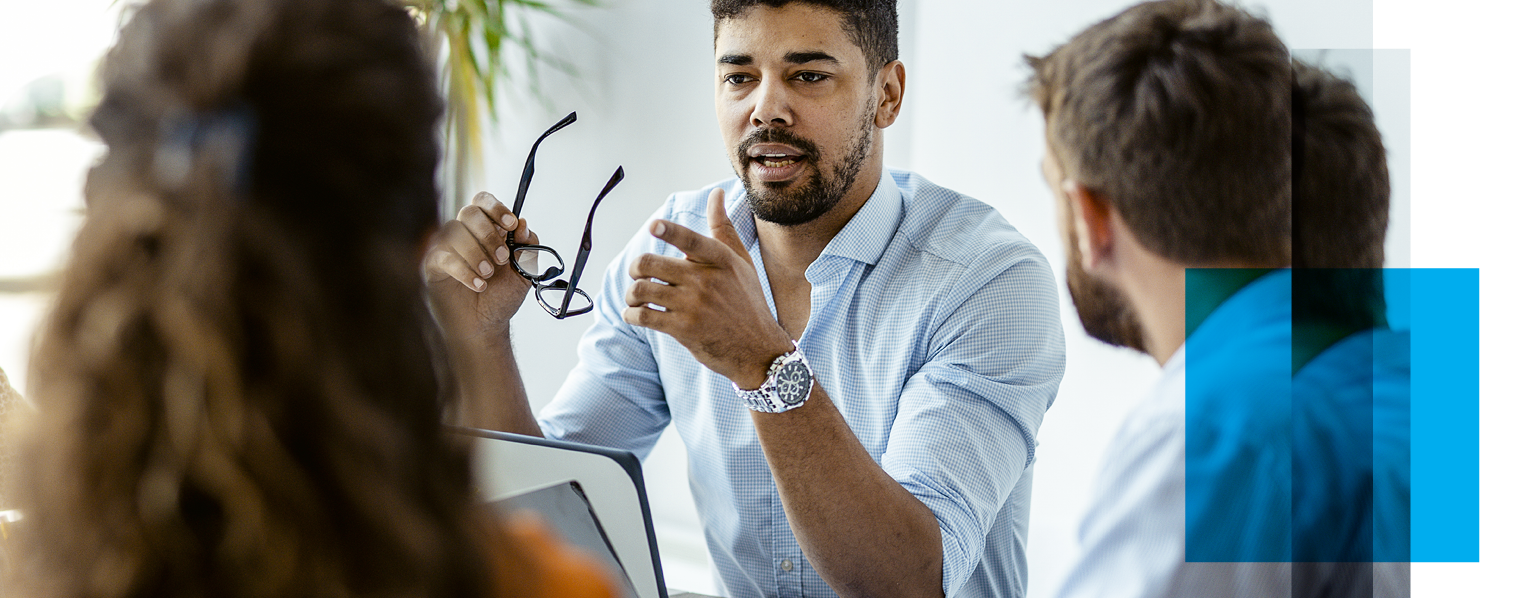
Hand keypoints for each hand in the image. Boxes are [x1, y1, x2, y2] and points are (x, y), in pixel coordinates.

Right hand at [424, 191, 538, 339]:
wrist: (485, 325)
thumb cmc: (500, 297)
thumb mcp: (524, 273)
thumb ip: (528, 249)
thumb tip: (523, 226)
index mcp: (486, 229)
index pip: (484, 202)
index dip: (497, 208)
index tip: (510, 224)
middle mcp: (465, 234)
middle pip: (469, 212)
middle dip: (488, 234)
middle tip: (501, 258)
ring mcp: (447, 247)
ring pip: (454, 231)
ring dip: (476, 253)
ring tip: (488, 275)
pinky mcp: (433, 265)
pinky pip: (443, 256)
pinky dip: (463, 270)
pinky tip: (478, 285)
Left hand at [623, 188, 793, 387]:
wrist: (758, 349)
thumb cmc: (747, 301)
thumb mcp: (741, 262)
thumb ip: (723, 228)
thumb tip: (716, 193)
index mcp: (719, 259)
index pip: (689, 239)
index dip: (668, 231)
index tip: (653, 226)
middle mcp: (706, 280)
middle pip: (650, 264)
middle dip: (636, 269)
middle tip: (638, 275)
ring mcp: (693, 306)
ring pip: (642, 290)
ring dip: (632, 294)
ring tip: (636, 297)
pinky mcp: (683, 330)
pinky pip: (643, 316)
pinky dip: (632, 315)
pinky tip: (636, 315)